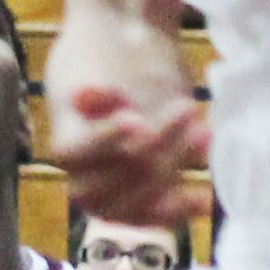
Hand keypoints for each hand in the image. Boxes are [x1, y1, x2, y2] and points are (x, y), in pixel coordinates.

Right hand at [42, 7, 210, 226]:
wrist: (132, 59)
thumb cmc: (108, 53)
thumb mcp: (93, 60)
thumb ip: (94, 82)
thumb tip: (86, 96)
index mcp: (65, 138)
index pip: (74, 153)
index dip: (104, 141)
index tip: (135, 119)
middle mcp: (87, 175)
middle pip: (112, 180)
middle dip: (152, 150)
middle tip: (184, 107)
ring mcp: (120, 191)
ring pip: (140, 202)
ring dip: (174, 170)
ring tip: (204, 132)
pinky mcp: (153, 196)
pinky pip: (161, 216)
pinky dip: (183, 206)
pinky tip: (202, 195)